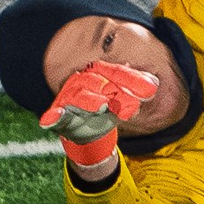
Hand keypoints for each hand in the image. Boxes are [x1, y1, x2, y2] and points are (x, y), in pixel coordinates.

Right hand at [38, 61, 160, 169]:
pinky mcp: (59, 117)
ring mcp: (69, 98)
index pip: (116, 73)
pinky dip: (52, 117)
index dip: (133, 80)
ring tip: (103, 106)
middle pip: (96, 81)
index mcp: (98, 73)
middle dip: (112, 88)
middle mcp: (82, 82)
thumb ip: (138, 91)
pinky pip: (55, 115)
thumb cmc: (107, 108)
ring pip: (79, 97)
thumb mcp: (125, 100)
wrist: (88, 130)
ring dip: (91, 101)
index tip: (152, 89)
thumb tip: (152, 83)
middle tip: (129, 96)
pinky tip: (50, 120)